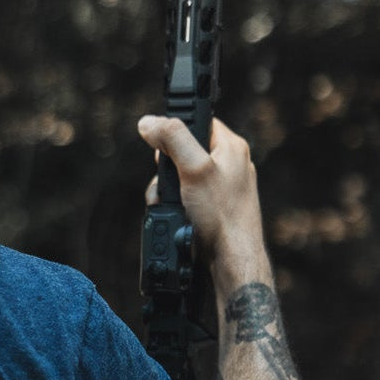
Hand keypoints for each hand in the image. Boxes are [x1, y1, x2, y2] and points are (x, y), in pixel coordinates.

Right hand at [138, 115, 264, 268]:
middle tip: (168, 184)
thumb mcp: (194, 169)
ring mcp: (221, 188)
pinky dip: (175, 206)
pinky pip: (187, 198)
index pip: (198, 123)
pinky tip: (176, 216)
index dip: (175, 132)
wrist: (231, 257)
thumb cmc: (221, 214)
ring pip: (182, 178)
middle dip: (166, 170)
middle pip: (184, 152)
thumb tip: (149, 122)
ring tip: (169, 205)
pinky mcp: (213, 208)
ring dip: (167, 192)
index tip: (163, 149)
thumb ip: (173, 140)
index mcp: (230, 147)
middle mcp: (228, 164)